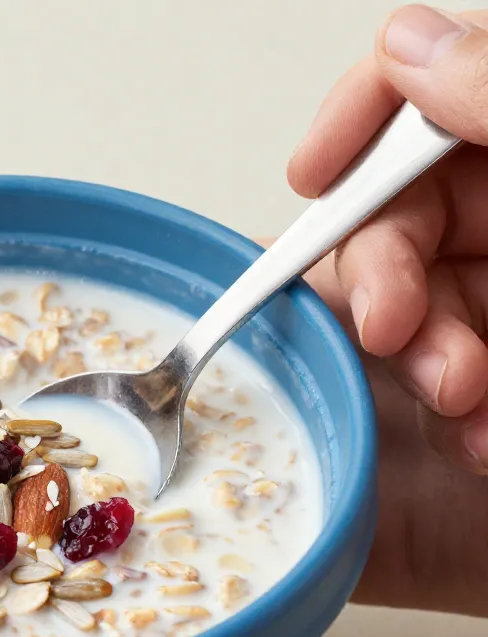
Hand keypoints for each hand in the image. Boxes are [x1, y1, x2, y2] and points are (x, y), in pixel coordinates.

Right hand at [282, 4, 487, 616]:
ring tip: (463, 401)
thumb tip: (411, 47)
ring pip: (423, 302)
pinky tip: (483, 438)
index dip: (363, 121)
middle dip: (385, 274)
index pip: (434, 88)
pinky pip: (457, 372)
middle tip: (391, 329)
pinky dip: (460, 414)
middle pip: (408, 208)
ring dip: (424, 356)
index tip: (317, 177)